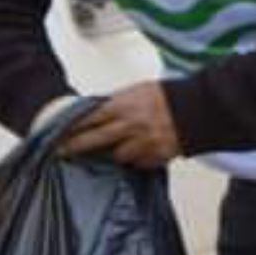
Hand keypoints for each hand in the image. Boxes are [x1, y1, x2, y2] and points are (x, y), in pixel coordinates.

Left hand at [56, 81, 182, 170]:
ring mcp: (141, 144)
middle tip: (61, 153)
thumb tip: (96, 111)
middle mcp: (130, 126)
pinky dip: (137, 158)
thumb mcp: (138, 91)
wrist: (197, 109)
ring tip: (123, 145)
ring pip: (117, 156)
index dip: (72, 128)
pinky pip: (138, 163)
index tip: (58, 134)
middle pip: (95, 141)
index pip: (90, 118)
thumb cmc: (167, 96)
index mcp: (124, 106)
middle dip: (76, 147)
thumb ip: (116, 103)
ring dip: (116, 153)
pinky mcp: (153, 157)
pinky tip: (143, 150)